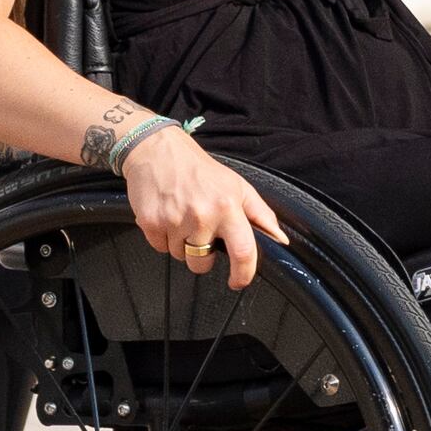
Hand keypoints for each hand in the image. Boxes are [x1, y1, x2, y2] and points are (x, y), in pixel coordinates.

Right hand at [121, 124, 285, 288]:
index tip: (238, 281)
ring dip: (182, 244)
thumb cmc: (200, 169)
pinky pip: (160, 248)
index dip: (243, 274)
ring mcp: (174, 220)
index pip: (243, 251)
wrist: (157, 150)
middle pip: (203, 263)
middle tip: (201, 232)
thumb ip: (261, 215)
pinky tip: (167, 215)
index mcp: (227, 206)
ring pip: (180, 256)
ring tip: (183, 217)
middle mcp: (202, 215)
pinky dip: (163, 237)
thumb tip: (280, 239)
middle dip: (203, 257)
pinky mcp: (150, 223)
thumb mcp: (237, 186)